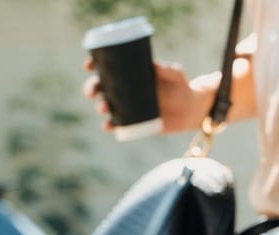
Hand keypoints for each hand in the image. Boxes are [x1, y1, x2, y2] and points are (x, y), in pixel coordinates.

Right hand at [82, 59, 210, 132]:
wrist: (190, 109)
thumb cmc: (181, 86)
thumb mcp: (176, 74)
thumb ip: (168, 69)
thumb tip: (155, 65)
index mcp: (129, 74)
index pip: (106, 67)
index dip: (93, 64)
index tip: (88, 65)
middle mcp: (124, 89)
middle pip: (100, 87)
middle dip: (91, 88)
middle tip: (92, 92)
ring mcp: (127, 106)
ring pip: (105, 106)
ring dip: (100, 107)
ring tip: (104, 108)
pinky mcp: (133, 122)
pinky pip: (116, 124)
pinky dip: (109, 126)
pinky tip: (108, 126)